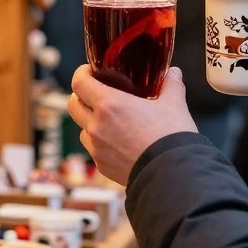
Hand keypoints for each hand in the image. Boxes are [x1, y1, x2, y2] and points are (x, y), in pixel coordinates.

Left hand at [69, 65, 196, 184]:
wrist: (173, 177)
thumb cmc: (171, 137)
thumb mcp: (174, 104)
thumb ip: (171, 85)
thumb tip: (174, 73)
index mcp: (109, 104)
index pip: (79, 83)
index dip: (81, 73)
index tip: (91, 71)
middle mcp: (96, 126)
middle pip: (73, 105)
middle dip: (81, 96)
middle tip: (96, 92)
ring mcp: (97, 149)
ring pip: (82, 129)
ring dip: (90, 121)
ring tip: (110, 120)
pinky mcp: (102, 167)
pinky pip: (93, 150)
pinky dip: (100, 143)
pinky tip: (118, 142)